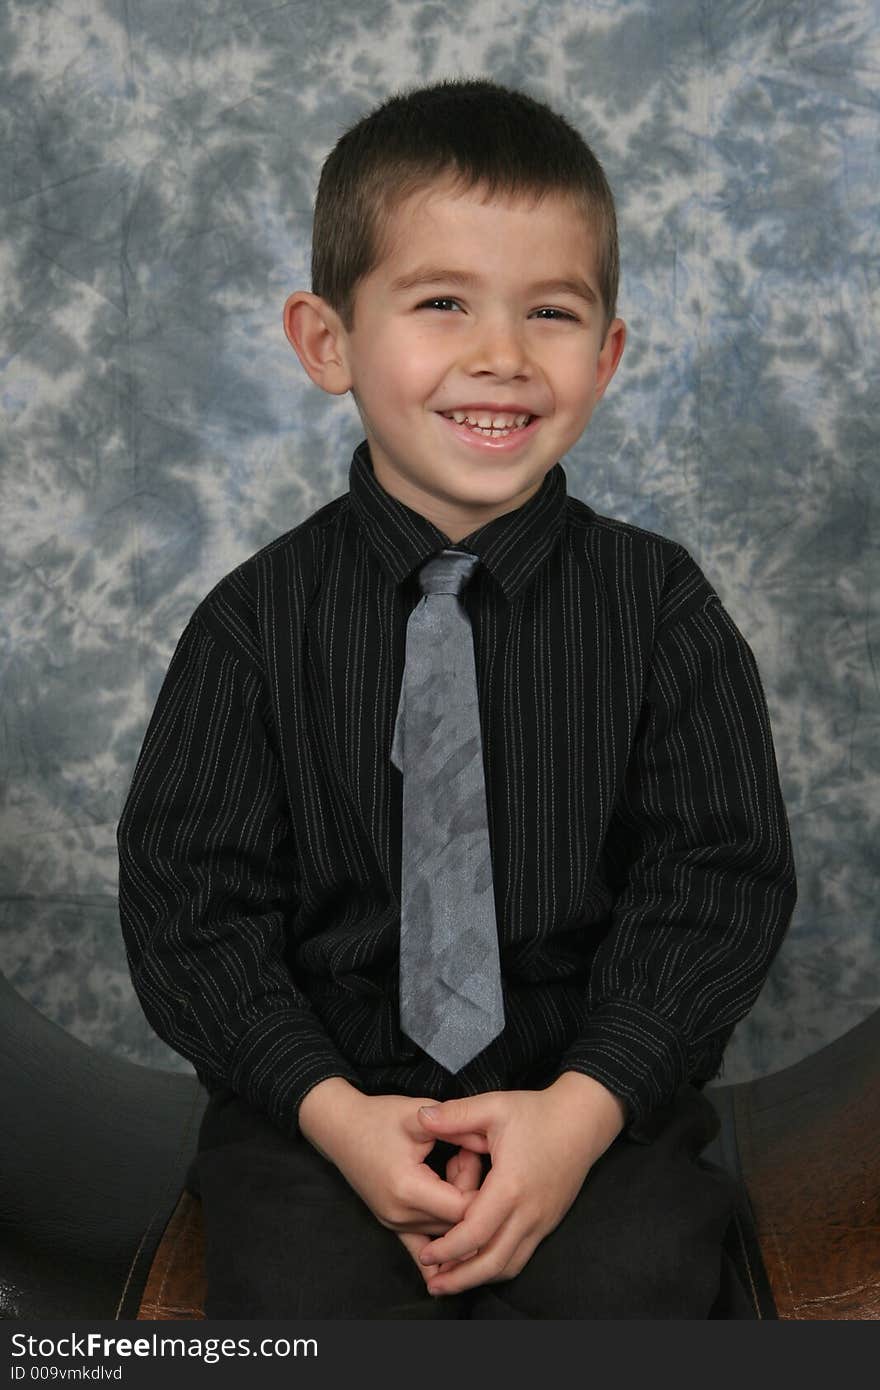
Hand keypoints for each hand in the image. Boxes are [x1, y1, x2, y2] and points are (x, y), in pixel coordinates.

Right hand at [301, 1086, 476, 1236]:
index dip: (479, 1183)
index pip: (464, 1208)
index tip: (472, 1152)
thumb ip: (458, 1130)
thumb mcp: (420, 1116)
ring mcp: (394, 1225)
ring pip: (446, 1231)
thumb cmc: (378, 1118)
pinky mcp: (392, 1226)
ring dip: (457, 1205)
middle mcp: (400, 1215)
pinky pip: (422, 1249)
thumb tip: (492, 1144)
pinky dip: (442, 1248)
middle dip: (471, 1192)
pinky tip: (456, 1255)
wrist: (339, 1128)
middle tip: (463, 1154)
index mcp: (408, 1189)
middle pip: (456, 1222)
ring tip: (451, 1167)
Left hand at [412, 1074, 626, 1295]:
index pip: (475, 1233)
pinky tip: (479, 1264)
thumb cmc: (536, 1112)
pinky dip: (498, 1266)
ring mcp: (542, 1220)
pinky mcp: (548, 1222)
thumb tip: (421, 1117)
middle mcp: (528, 1211)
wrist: (582, 1120)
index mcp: (510, 1186)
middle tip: (434, 1285)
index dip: (447, 1249)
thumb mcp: (494, 1106)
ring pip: (509, 1265)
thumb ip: (456, 1114)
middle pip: (492, 1262)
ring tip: (451, 1281)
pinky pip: (522, 1255)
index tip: (425, 1254)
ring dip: (479, 1278)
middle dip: (460, 1278)